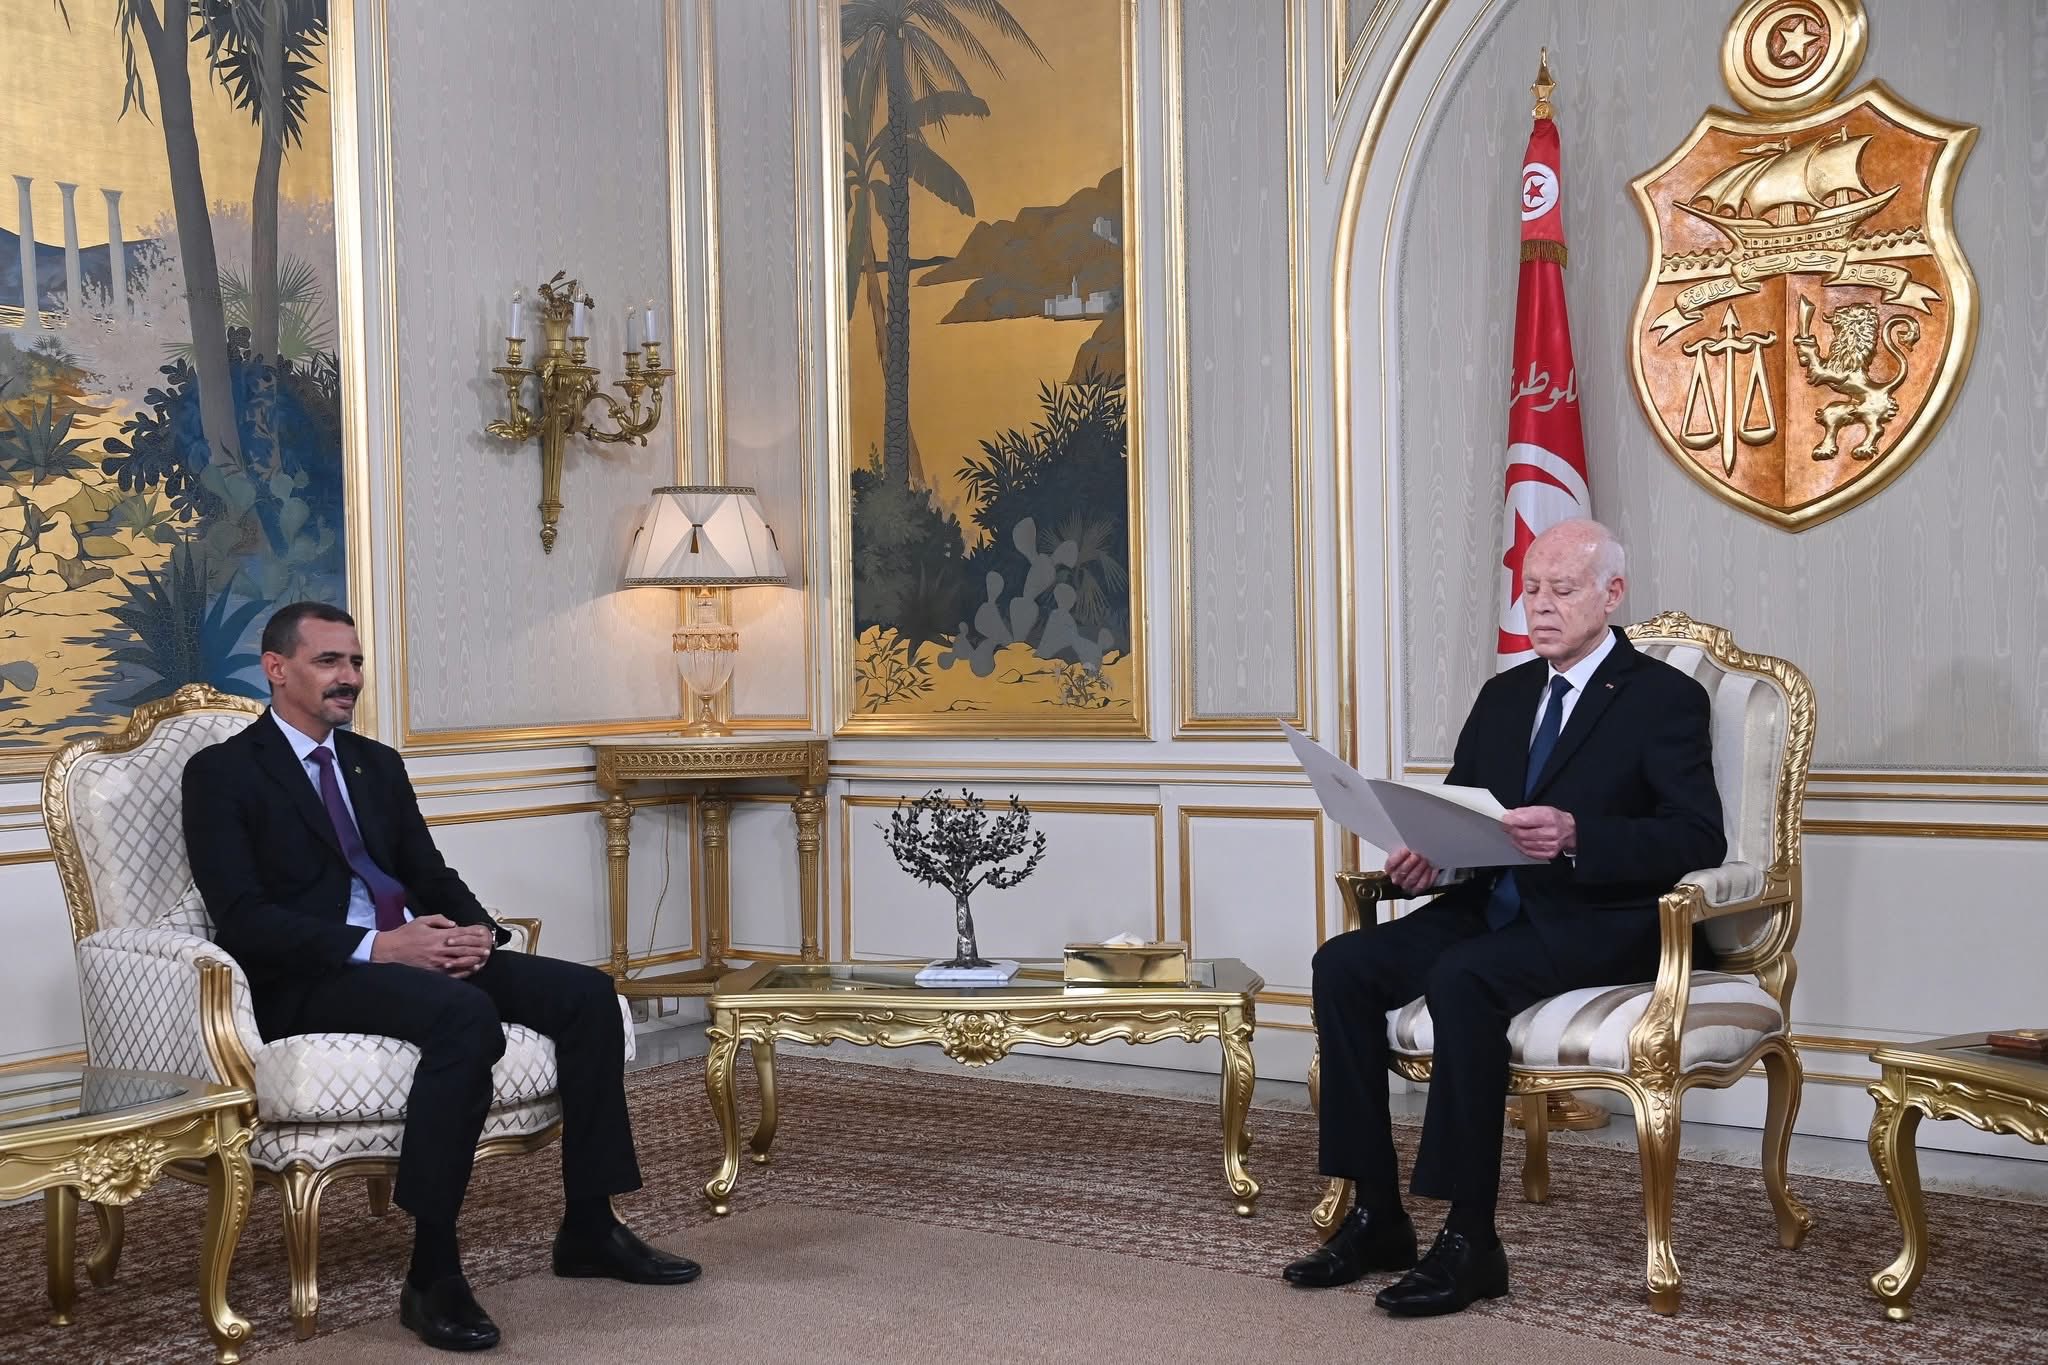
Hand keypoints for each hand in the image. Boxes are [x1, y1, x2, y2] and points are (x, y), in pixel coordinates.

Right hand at [371, 915, 492, 974]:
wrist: (389, 951)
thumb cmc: (405, 934)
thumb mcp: (421, 921)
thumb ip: (439, 920)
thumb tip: (454, 924)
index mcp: (438, 935)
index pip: (461, 934)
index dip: (473, 934)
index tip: (483, 933)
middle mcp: (440, 949)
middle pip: (464, 948)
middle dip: (477, 947)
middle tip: (488, 948)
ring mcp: (437, 962)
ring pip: (460, 961)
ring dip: (473, 959)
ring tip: (484, 958)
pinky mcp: (433, 972)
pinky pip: (452, 973)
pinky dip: (463, 971)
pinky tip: (471, 969)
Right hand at [1384, 847, 1437, 894]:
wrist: (1417, 867)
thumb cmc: (1409, 859)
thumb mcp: (1404, 852)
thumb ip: (1405, 849)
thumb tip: (1410, 844)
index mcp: (1390, 868)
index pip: (1391, 864)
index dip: (1399, 856)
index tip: (1406, 850)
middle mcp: (1397, 878)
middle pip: (1402, 872)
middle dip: (1411, 862)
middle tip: (1418, 855)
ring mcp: (1406, 885)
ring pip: (1412, 879)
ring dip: (1420, 868)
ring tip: (1425, 860)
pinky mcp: (1417, 889)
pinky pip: (1422, 884)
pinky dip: (1427, 876)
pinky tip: (1430, 868)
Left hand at [1503, 806, 1575, 860]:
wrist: (1571, 830)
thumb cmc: (1555, 818)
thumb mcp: (1542, 809)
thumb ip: (1524, 812)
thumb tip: (1509, 814)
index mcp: (1549, 818)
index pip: (1526, 820)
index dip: (1512, 821)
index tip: (1504, 819)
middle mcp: (1552, 832)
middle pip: (1523, 834)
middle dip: (1512, 830)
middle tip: (1506, 827)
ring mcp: (1552, 844)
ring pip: (1525, 844)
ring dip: (1515, 839)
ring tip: (1513, 834)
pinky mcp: (1550, 853)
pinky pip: (1530, 852)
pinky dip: (1521, 847)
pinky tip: (1520, 842)